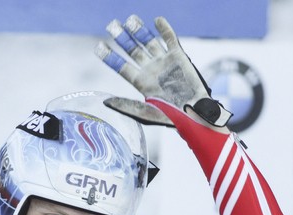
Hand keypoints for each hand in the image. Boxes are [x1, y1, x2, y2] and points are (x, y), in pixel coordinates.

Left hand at [95, 15, 231, 126]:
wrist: (194, 112)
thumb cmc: (170, 117)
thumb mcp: (145, 113)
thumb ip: (126, 105)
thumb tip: (105, 102)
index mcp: (140, 82)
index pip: (121, 66)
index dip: (110, 57)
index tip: (98, 46)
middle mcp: (150, 70)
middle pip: (132, 50)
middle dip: (122, 38)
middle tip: (111, 25)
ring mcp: (164, 62)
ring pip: (148, 42)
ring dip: (139, 31)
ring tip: (130, 19)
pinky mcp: (178, 56)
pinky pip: (170, 39)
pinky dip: (164, 29)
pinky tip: (156, 20)